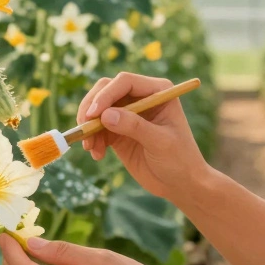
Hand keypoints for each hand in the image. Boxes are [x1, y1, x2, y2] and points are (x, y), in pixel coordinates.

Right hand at [76, 72, 206, 199]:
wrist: (180, 183)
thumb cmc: (180, 159)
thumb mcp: (160, 142)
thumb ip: (135, 127)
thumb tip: (105, 115)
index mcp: (158, 91)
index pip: (125, 81)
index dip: (106, 94)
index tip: (94, 114)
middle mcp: (141, 97)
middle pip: (106, 90)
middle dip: (92, 108)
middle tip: (84, 129)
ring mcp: (128, 113)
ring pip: (97, 109)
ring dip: (89, 127)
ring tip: (91, 148)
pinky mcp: (118, 130)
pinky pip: (97, 128)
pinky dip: (92, 139)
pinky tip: (97, 155)